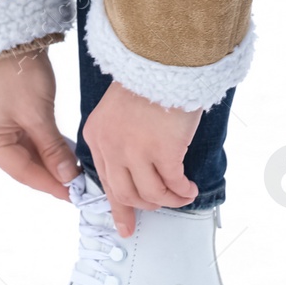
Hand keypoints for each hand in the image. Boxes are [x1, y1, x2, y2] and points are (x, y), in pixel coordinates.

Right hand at [0, 49, 77, 200]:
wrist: (14, 37)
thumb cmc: (20, 72)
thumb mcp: (38, 115)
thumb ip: (53, 150)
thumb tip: (68, 178)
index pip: (23, 172)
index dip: (50, 185)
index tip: (74, 196)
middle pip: (24, 167)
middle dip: (52, 177)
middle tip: (79, 188)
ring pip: (28, 156)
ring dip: (51, 164)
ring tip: (76, 175)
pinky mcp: (6, 121)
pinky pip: (28, 143)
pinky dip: (47, 150)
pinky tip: (65, 157)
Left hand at [82, 82, 200, 236]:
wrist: (166, 60)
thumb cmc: (148, 82)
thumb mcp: (118, 112)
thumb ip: (118, 140)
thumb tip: (133, 172)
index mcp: (96, 136)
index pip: (105, 181)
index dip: (118, 207)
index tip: (126, 224)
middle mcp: (111, 146)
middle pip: (125, 193)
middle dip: (146, 205)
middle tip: (162, 206)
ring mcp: (135, 150)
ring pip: (150, 193)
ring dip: (169, 200)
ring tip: (182, 195)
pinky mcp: (162, 151)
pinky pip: (172, 184)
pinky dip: (182, 191)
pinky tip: (189, 189)